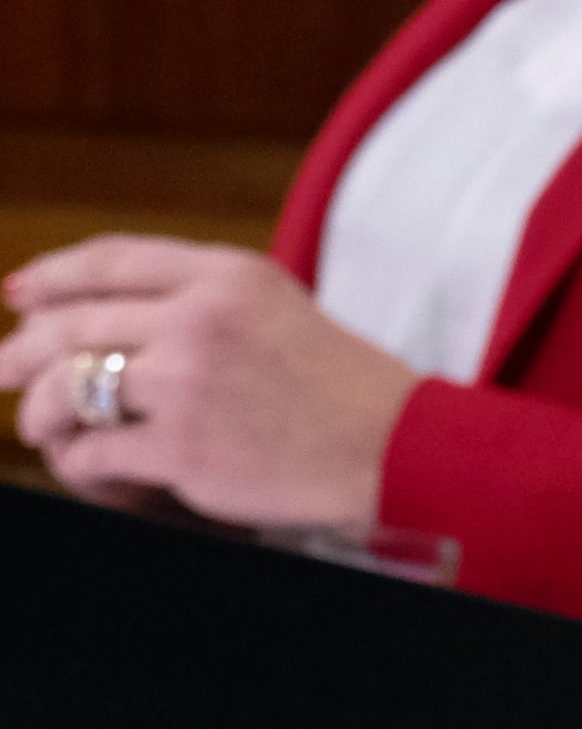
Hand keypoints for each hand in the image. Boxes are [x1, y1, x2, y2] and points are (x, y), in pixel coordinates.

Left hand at [2, 236, 420, 532]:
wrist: (396, 448)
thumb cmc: (340, 386)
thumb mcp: (276, 310)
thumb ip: (198, 300)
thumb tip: (92, 311)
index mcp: (228, 276)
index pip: (110, 261)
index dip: (52, 276)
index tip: (18, 293)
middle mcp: (201, 319)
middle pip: (70, 325)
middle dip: (19, 353)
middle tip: (1, 372)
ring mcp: (188, 383)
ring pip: (66, 388)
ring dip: (41, 412)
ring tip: (44, 427)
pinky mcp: (182, 447)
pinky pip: (92, 452)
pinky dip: (81, 463)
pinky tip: (94, 466)